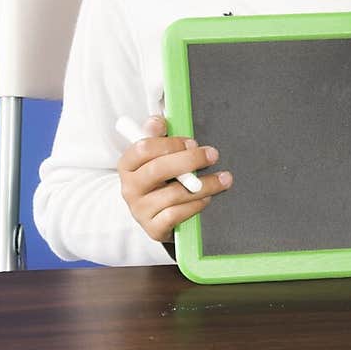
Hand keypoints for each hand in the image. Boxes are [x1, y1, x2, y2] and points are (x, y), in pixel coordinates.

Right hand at [117, 115, 232, 243]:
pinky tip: (207, 198)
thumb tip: (158, 121)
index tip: (192, 142)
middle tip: (212, 155)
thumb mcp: (156, 156)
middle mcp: (129, 188)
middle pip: (159, 169)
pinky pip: (176, 215)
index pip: (143, 148)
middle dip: (190, 160)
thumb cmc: (160, 178)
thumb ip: (157, 136)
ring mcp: (140, 210)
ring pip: (173, 194)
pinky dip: (195, 205)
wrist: (155, 215)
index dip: (170, 143)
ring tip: (222, 179)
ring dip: (203, 185)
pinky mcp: (153, 228)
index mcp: (128, 164)